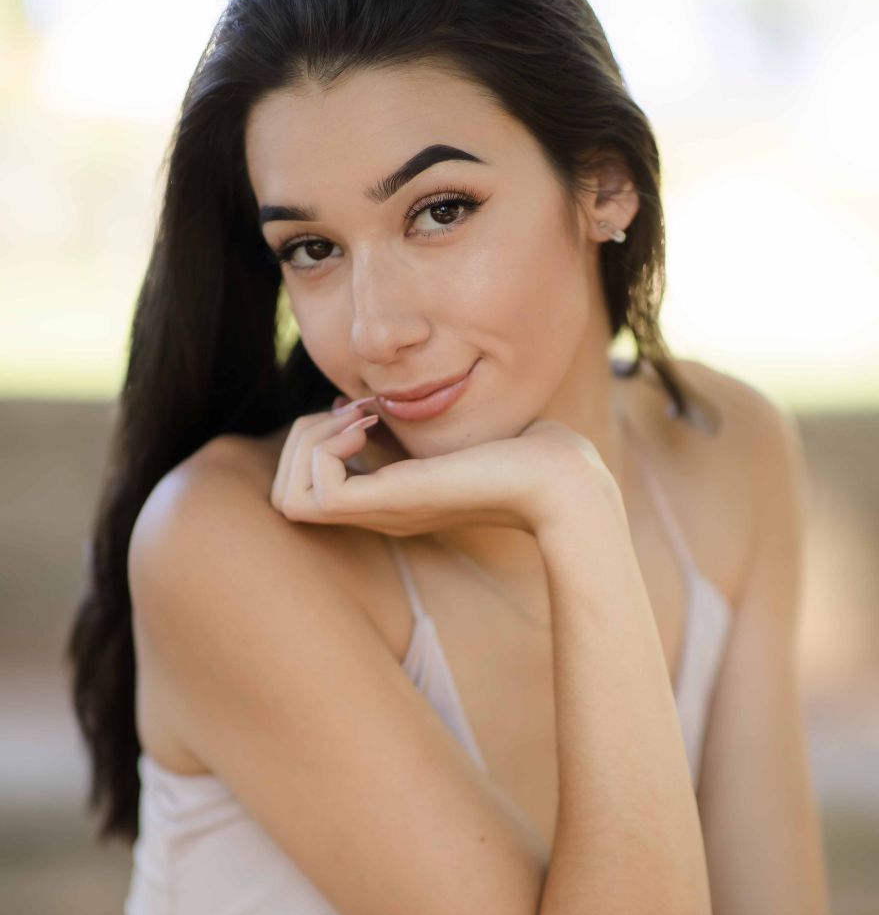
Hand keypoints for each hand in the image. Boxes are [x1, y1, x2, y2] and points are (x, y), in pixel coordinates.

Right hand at [270, 400, 621, 537]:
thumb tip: (358, 403)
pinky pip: (311, 494)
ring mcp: (379, 511)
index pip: (307, 488)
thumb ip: (404, 425)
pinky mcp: (389, 503)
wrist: (558, 480)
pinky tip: (364, 424)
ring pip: (286, 497)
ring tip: (356, 417)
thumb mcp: (447, 431)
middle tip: (353, 411)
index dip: (316, 440)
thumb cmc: (524, 452)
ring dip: (306, 442)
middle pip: (284, 495)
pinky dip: (322, 450)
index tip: (359, 410)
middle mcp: (376, 511)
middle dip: (300, 439)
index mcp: (389, 498)